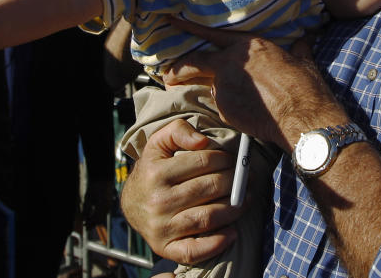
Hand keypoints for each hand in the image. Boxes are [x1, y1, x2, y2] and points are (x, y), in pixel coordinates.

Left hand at [82, 179, 118, 225]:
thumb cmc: (94, 187)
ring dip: (96, 220)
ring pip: (103, 217)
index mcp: (102, 205)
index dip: (89, 223)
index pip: (95, 218)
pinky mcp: (110, 204)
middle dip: (93, 224)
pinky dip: (99, 216)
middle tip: (86, 226)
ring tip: (89, 222)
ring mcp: (109, 205)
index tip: (84, 225)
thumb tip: (84, 218)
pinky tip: (94, 216)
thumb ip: (86, 208)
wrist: (103, 179)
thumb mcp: (88, 197)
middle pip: (100, 219)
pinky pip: (105, 213)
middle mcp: (107, 206)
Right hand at [120, 119, 240, 264]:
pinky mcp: (165, 248)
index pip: (203, 162)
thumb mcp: (159, 143)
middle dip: (235, 182)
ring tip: (247, 200)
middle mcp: (158, 201)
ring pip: (208, 217)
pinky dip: (217, 243)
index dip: (225, 159)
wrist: (132, 204)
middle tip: (248, 179)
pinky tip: (232, 233)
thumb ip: (179, 130)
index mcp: (157, 173)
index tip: (235, 161)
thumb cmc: (153, 170)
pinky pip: (194, 250)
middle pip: (209, 188)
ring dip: (234, 208)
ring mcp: (162, 227)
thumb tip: (202, 141)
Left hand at [164, 22, 346, 147]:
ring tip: (197, 99)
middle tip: (167, 76)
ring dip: (204, 91)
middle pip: (194, 62)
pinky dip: (226, 108)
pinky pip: (220, 106)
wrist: (301, 115)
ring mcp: (224, 86)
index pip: (210, 34)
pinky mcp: (224, 108)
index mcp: (248, 45)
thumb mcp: (302, 61)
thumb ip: (297, 49)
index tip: (170, 21)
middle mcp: (231, 62)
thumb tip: (304, 42)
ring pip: (208, 86)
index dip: (189, 28)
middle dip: (178, 69)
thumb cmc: (304, 86)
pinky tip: (238, 114)